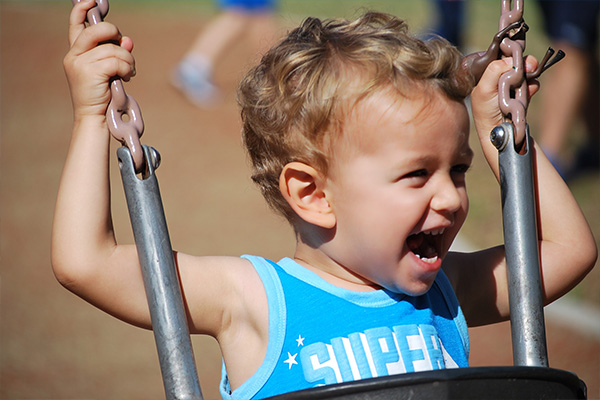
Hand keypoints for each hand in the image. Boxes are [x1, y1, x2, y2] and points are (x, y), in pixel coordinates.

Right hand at [63, 0, 134, 121]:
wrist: (95, 118)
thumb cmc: (103, 96)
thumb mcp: (110, 71)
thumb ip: (116, 53)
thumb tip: (128, 41)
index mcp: (76, 53)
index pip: (76, 24)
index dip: (83, 10)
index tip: (93, 1)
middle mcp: (74, 55)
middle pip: (98, 30)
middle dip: (116, 35)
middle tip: (125, 49)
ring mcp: (80, 63)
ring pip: (113, 49)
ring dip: (128, 60)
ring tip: (129, 72)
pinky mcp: (89, 72)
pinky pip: (117, 61)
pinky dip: (127, 68)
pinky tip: (127, 77)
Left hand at [471, 56, 539, 142]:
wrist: (499, 132)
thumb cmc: (486, 111)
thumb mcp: (484, 89)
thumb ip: (494, 71)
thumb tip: (510, 59)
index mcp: (485, 73)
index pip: (499, 55)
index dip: (509, 51)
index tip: (516, 49)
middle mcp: (498, 77)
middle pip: (514, 60)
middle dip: (523, 62)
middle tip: (529, 66)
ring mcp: (511, 85)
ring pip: (525, 71)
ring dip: (528, 74)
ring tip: (526, 82)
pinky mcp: (521, 93)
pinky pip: (532, 83)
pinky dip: (533, 85)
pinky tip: (529, 92)